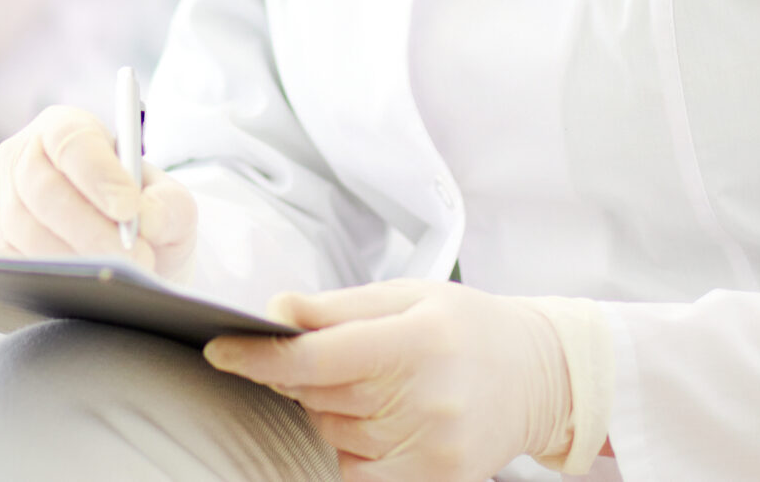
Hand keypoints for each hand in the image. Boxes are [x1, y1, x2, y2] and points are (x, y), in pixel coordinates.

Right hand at [0, 103, 196, 278]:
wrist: (123, 252)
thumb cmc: (142, 216)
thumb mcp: (170, 203)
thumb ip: (169, 204)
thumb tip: (146, 220)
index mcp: (64, 128)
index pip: (71, 141)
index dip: (98, 174)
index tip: (129, 209)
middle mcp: (21, 157)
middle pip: (40, 187)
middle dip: (88, 227)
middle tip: (132, 257)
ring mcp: (0, 201)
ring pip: (23, 228)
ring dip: (72, 256)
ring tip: (119, 276)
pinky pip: (10, 262)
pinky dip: (49, 276)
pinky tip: (85, 287)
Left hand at [204, 280, 573, 481]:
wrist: (539, 376)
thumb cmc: (465, 327)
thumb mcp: (407, 295)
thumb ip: (337, 308)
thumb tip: (274, 313)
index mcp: (418, 340)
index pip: (320, 356)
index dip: (263, 356)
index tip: (220, 349)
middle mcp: (426, 400)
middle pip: (319, 397)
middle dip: (305, 376)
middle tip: (341, 356)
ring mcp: (432, 450)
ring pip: (333, 433)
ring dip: (332, 410)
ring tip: (378, 385)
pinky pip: (355, 471)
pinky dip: (352, 446)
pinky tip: (383, 421)